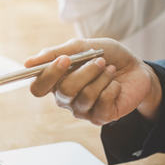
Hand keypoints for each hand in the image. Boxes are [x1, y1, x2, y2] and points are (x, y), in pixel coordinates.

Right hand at [25, 38, 160, 124]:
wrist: (136, 68)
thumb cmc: (107, 56)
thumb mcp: (83, 47)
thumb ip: (56, 53)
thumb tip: (28, 63)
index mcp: (56, 82)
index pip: (37, 87)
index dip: (48, 75)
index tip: (64, 60)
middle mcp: (65, 98)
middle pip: (64, 91)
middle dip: (84, 72)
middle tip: (98, 60)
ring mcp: (81, 110)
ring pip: (84, 96)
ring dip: (101, 78)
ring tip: (110, 69)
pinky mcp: (99, 117)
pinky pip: (101, 103)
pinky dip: (111, 88)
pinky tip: (115, 85)